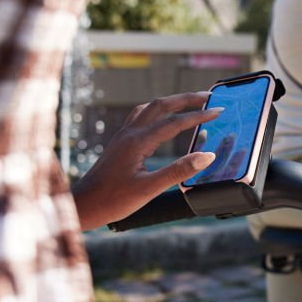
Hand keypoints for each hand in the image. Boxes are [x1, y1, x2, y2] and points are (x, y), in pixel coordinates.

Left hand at [71, 91, 221, 229]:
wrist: (83, 205)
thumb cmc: (112, 200)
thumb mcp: (149, 189)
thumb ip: (179, 171)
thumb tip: (206, 156)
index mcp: (138, 142)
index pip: (175, 122)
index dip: (198, 116)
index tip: (218, 112)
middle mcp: (130, 133)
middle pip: (161, 105)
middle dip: (186, 99)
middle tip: (208, 96)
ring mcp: (123, 136)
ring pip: (149, 108)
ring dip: (170, 102)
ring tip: (188, 102)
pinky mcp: (120, 142)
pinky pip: (140, 116)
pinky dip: (156, 111)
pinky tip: (160, 118)